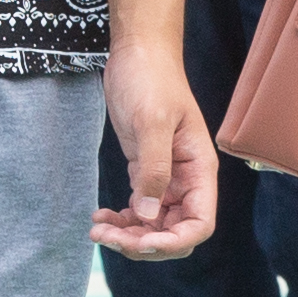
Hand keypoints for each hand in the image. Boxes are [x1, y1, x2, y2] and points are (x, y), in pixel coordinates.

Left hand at [92, 31, 220, 261]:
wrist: (137, 53)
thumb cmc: (151, 79)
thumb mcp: (152, 122)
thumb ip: (153, 169)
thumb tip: (146, 215)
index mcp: (199, 170)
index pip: (200, 223)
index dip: (173, 241)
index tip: (141, 241)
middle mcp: (186, 179)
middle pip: (174, 232)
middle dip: (143, 242)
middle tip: (106, 235)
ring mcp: (165, 177)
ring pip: (153, 225)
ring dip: (127, 235)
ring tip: (97, 228)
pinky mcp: (145, 171)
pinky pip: (138, 209)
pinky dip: (121, 219)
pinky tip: (100, 215)